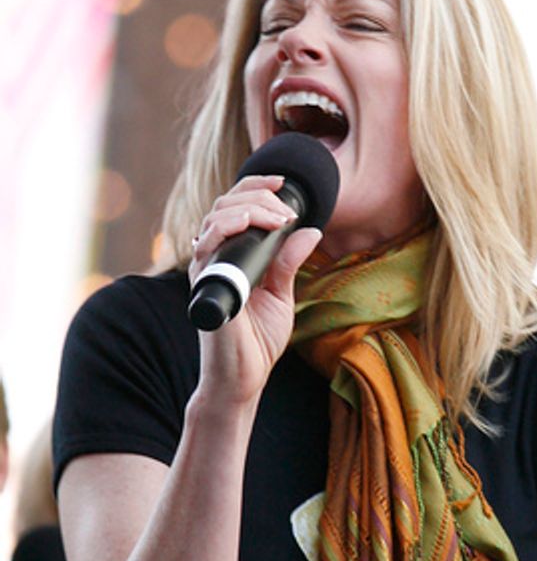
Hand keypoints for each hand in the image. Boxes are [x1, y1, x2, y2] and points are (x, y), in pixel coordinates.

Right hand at [189, 174, 320, 403]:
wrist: (244, 377)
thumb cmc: (257, 340)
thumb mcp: (281, 294)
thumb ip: (289, 261)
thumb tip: (311, 230)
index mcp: (231, 255)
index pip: (235, 205)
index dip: (256, 186)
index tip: (283, 183)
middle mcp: (214, 257)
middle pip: (225, 203)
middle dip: (258, 195)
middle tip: (286, 210)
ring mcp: (205, 269)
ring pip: (215, 216)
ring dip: (249, 207)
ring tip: (277, 218)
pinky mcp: (202, 284)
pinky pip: (205, 244)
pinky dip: (227, 226)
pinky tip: (249, 223)